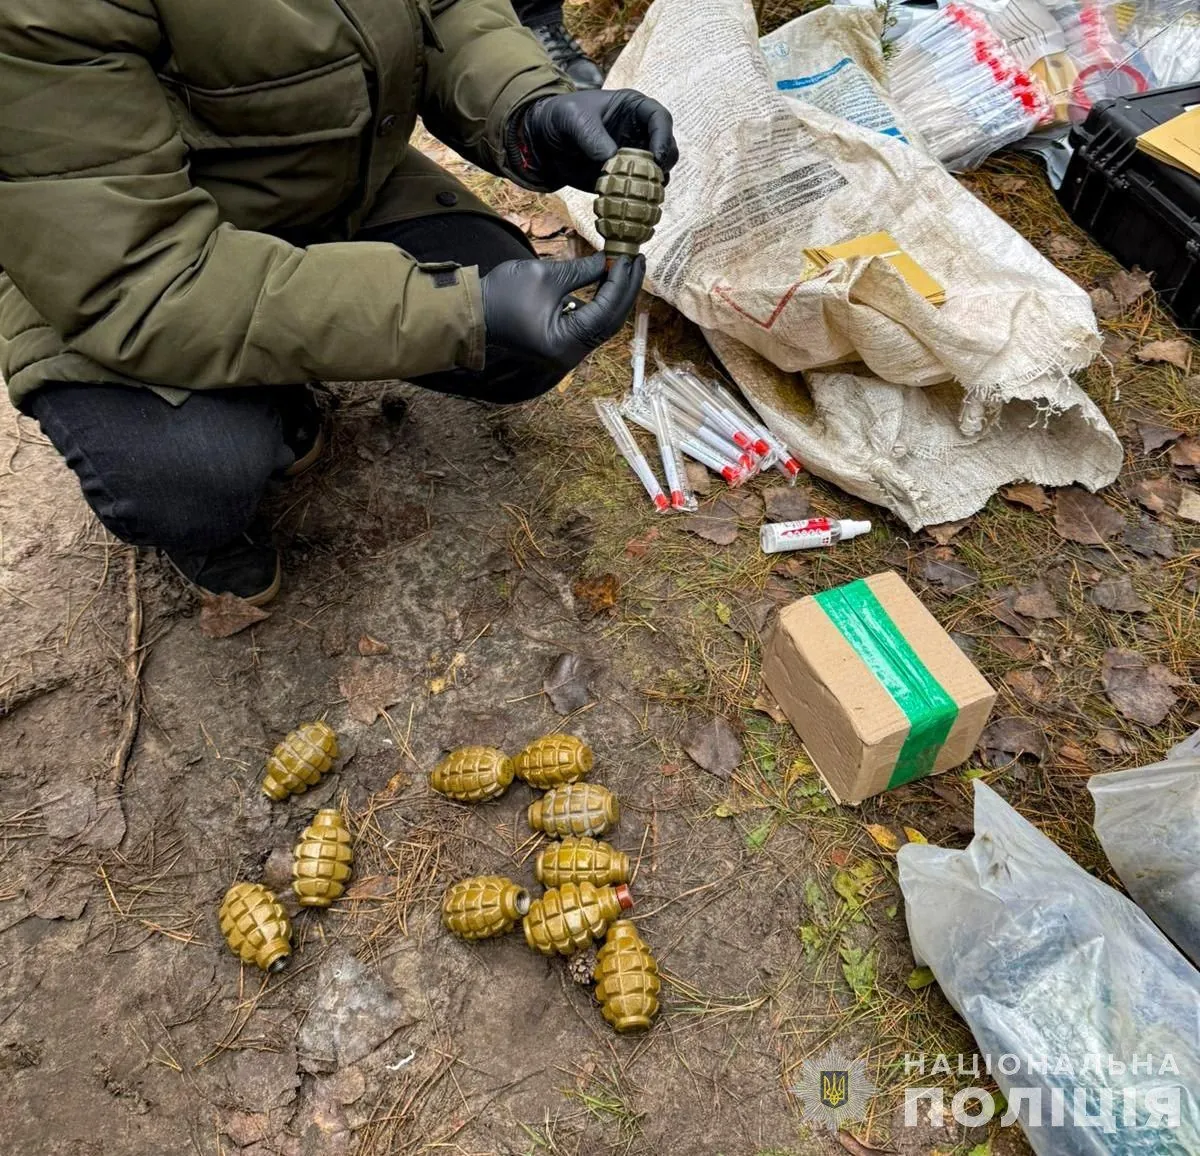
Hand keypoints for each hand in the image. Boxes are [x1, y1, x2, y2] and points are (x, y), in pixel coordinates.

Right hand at [481, 253, 643, 372]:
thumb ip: (581, 271)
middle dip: (625, 290)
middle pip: (610, 321)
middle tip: (638, 261)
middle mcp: (570, 354)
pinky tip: (609, 283)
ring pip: (603, 324)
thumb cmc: (503, 295)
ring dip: (616, 297)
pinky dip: (601, 304)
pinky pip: (590, 325)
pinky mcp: (563, 344)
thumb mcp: (546, 276)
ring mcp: (567, 352)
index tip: (627, 257)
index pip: (605, 311)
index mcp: (564, 342)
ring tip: (628, 269)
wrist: (473, 314)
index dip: (619, 282)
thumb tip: (608, 261)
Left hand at [517, 90, 677, 191]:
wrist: (544, 141)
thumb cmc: (560, 118)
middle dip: (664, 165)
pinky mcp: (623, 180)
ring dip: (654, 186)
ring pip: (658, 174)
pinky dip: (638, 200)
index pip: (660, 118)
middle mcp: (639, 133)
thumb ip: (592, 137)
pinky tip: (628, 206)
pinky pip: (639, 192)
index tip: (657, 158)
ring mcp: (633, 158)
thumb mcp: (573, 119)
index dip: (663, 137)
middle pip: (667, 149)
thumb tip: (612, 161)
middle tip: (654, 180)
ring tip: (641, 195)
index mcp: (633, 109)